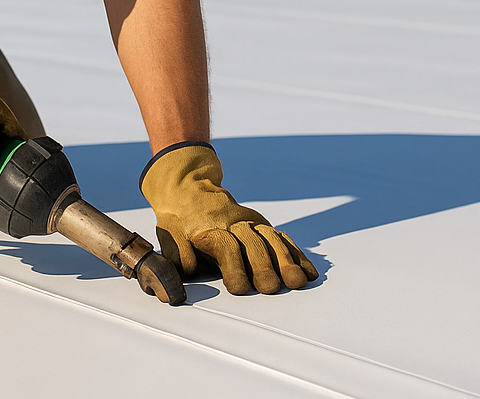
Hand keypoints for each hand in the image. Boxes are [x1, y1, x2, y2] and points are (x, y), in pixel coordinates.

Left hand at [141, 143, 317, 294]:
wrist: (189, 190)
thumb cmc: (178, 223)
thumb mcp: (169, 237)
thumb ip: (180, 256)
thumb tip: (191, 269)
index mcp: (208, 229)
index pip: (225, 248)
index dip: (234, 267)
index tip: (240, 289)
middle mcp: (233, 224)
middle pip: (252, 244)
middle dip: (263, 266)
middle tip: (271, 288)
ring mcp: (250, 223)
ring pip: (271, 239)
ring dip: (286, 261)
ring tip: (298, 282)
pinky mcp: (262, 226)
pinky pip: (281, 238)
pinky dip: (296, 254)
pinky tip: (309, 272)